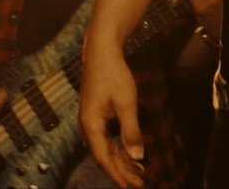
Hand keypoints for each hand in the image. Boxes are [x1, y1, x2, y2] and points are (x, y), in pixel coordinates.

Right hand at [79, 46, 146, 188]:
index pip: (104, 159)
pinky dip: (119, 148)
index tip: (131, 187)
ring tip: (139, 173)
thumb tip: (137, 157)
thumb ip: (131, 131)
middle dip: (121, 172)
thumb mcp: (126, 103)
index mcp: (91, 126)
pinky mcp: (98, 116)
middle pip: (104, 157)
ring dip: (121, 161)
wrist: (102, 53)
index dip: (118, 175)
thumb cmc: (113, 75)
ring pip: (106, 149)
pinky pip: (108, 139)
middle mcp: (88, 127)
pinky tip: (131, 154)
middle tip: (140, 184)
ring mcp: (92, 122)